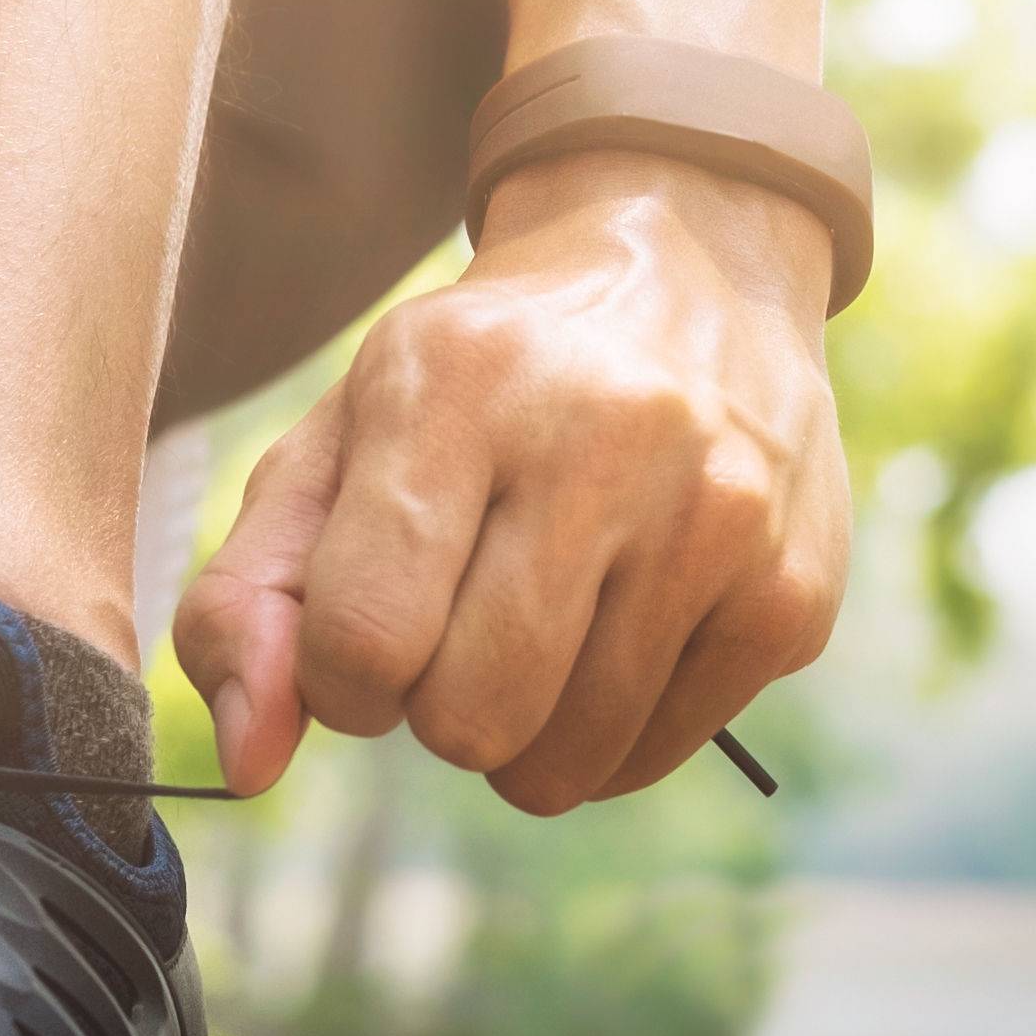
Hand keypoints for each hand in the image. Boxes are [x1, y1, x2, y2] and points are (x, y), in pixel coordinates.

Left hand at [179, 149, 847, 812]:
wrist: (685, 270)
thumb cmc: (476, 387)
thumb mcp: (335, 446)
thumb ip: (247, 600)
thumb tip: (249, 764)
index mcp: (458, 385)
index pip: (364, 638)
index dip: (341, 679)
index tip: (366, 635)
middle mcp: (605, 438)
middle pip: (470, 720)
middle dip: (436, 709)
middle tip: (461, 627)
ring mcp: (718, 517)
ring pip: (566, 763)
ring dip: (523, 734)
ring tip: (539, 628)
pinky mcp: (789, 592)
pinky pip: (653, 758)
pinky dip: (608, 734)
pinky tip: (615, 634)